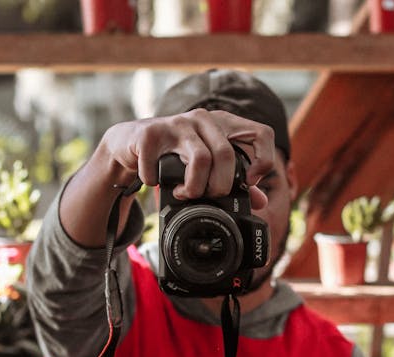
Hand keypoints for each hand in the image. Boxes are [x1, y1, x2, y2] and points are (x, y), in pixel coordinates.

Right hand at [103, 109, 275, 208]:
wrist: (130, 142)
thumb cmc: (173, 154)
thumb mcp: (206, 164)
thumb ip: (234, 180)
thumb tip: (261, 201)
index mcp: (224, 124)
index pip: (262, 134)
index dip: (262, 161)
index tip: (249, 182)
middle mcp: (203, 119)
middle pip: (227, 155)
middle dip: (219, 186)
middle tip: (208, 196)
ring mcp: (177, 123)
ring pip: (201, 159)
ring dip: (193, 187)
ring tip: (184, 193)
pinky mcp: (151, 133)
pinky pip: (161, 166)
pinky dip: (156, 182)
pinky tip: (155, 181)